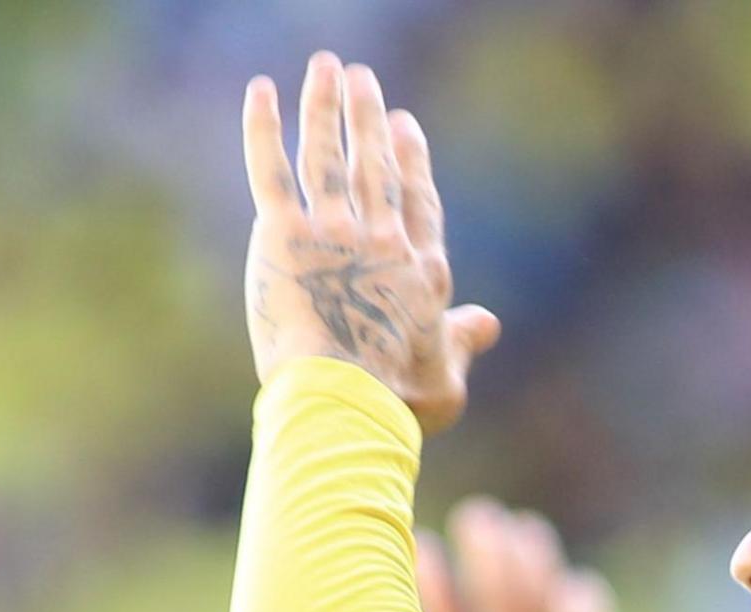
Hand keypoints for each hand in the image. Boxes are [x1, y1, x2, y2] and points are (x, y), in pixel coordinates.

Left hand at [241, 53, 498, 433]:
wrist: (348, 400)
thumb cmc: (399, 403)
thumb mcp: (447, 378)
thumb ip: (463, 342)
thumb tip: (489, 323)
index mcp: (420, 273)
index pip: (416, 203)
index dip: (411, 161)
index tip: (405, 127)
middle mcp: (381, 242)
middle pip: (375, 167)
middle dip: (368, 119)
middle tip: (363, 80)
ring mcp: (334, 233)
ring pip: (329, 156)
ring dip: (326, 107)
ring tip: (326, 68)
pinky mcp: (285, 236)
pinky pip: (272, 171)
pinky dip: (263, 129)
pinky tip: (261, 91)